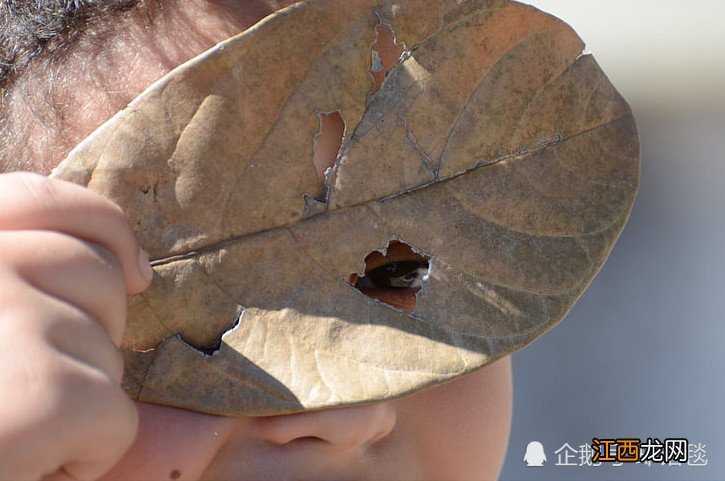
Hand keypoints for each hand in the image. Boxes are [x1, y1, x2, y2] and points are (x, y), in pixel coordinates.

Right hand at [0, 173, 152, 480]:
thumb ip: (36, 282)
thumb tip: (135, 274)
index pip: (33, 200)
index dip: (98, 225)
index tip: (133, 269)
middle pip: (92, 270)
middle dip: (92, 327)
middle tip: (32, 383)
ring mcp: (0, 318)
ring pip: (106, 342)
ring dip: (82, 392)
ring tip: (15, 425)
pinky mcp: (39, 394)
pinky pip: (115, 414)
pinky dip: (91, 452)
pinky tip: (28, 464)